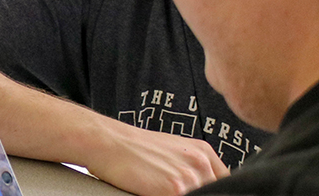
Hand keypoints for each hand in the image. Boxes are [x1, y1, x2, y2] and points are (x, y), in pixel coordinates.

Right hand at [86, 122, 228, 195]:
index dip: (214, 190)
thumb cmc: (130, 147)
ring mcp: (190, 178)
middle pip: (214, 192)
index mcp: (203, 151)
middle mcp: (201, 163)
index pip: (226, 182)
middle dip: (198, 194)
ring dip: (183, 195)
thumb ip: (191, 167)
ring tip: (159, 188)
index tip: (204, 192)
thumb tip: (201, 185)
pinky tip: (154, 191)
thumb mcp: (171, 150)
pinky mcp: (174, 191)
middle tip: (171, 189)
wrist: (106, 141)